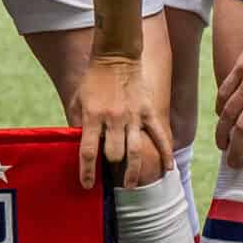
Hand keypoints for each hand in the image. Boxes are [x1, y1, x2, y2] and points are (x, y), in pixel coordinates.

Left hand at [70, 53, 169, 189]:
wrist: (116, 56)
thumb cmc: (93, 80)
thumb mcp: (77, 100)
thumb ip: (76, 123)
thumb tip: (75, 146)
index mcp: (93, 116)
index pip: (88, 151)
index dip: (87, 172)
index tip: (87, 185)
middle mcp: (113, 119)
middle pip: (114, 154)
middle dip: (112, 165)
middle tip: (112, 173)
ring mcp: (133, 116)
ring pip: (136, 151)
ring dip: (134, 171)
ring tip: (131, 185)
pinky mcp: (148, 111)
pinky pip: (160, 136)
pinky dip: (165, 153)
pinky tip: (167, 168)